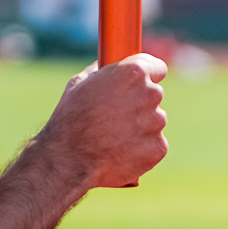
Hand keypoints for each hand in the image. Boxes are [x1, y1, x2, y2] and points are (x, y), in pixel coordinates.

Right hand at [44, 53, 168, 191]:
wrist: (69, 160)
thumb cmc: (70, 120)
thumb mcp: (78, 85)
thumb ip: (99, 72)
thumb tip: (103, 68)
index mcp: (133, 72)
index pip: (157, 68)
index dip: (146, 77)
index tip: (137, 86)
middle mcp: (150, 94)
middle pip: (153, 96)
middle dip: (139, 104)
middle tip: (114, 118)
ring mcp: (156, 122)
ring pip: (154, 122)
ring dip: (140, 128)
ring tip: (113, 139)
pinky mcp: (158, 147)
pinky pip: (154, 145)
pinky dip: (141, 150)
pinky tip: (120, 153)